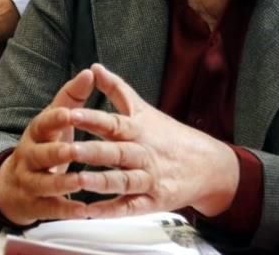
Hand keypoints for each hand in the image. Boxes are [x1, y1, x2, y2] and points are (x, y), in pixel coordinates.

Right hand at [0, 69, 95, 225]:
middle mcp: (29, 156)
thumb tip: (90, 71)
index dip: (54, 119)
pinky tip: (84, 211)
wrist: (13, 186)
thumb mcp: (53, 122)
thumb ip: (71, 98)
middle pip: (39, 154)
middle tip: (73, 150)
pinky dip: (67, 209)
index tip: (68, 113)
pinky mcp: (36, 205)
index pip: (42, 123)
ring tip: (80, 181)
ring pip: (44, 183)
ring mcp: (31, 182)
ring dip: (62, 183)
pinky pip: (51, 208)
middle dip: (56, 152)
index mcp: (36, 134)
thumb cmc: (44, 147)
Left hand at [68, 63, 239, 218]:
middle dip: (92, 152)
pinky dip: (111, 210)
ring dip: (100, 182)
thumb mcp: (143, 110)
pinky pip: (130, 207)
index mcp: (138, 130)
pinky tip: (90, 211)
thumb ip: (116, 89)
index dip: (92, 118)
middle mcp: (143, 154)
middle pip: (116, 153)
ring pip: (123, 181)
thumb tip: (94, 67)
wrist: (209, 166)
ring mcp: (149, 179)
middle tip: (69, 150)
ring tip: (78, 180)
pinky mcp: (152, 201)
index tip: (71, 114)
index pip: (112, 123)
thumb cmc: (168, 135)